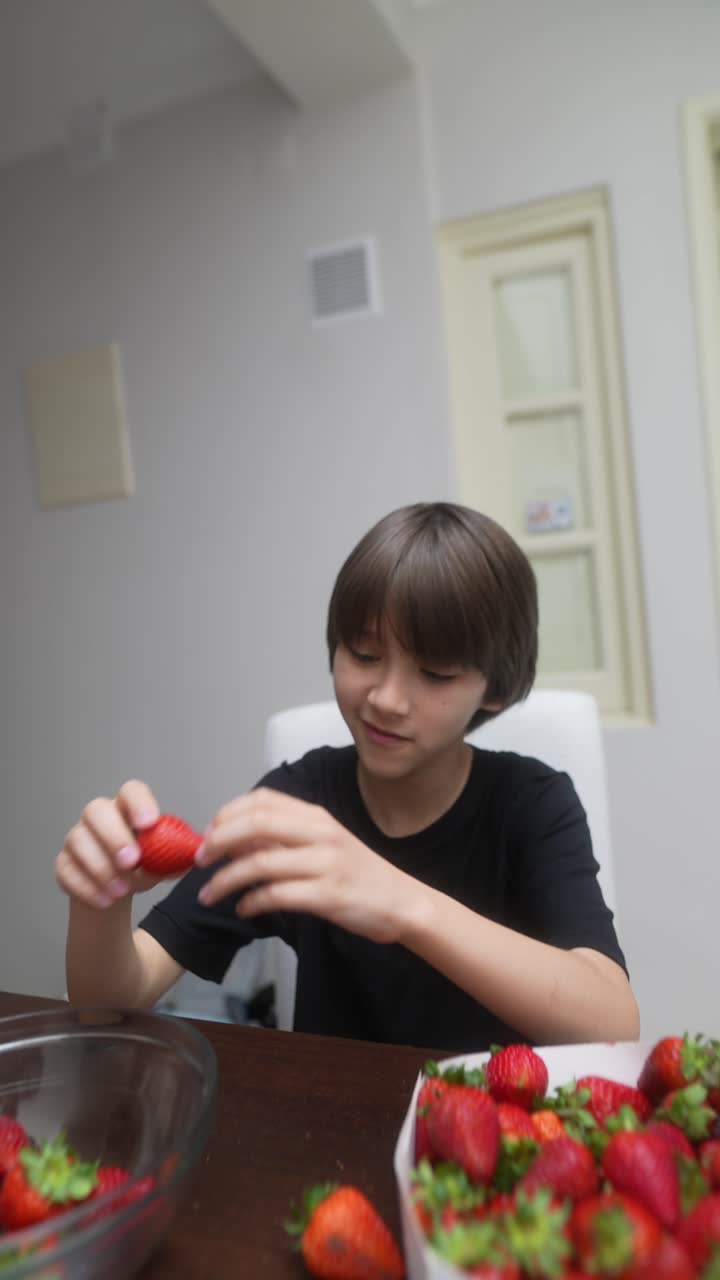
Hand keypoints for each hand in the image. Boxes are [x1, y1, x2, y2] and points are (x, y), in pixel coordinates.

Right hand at [56, 780, 164, 909]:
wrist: (115, 892)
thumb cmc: (141, 867)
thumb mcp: (161, 863)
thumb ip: (174, 858)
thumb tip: (193, 855)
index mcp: (126, 809)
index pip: (130, 791)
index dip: (139, 803)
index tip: (150, 823)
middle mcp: (98, 818)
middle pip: (96, 810)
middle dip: (114, 836)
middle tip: (132, 861)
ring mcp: (77, 839)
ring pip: (78, 841)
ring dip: (101, 867)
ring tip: (122, 891)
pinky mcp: (63, 864)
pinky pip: (67, 871)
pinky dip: (86, 888)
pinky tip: (105, 901)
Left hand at [195, 788, 420, 943]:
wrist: (402, 901)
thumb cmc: (357, 874)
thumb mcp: (323, 844)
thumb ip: (283, 839)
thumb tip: (235, 840)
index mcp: (316, 816)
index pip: (262, 801)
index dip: (227, 814)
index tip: (208, 834)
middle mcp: (320, 833)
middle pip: (256, 824)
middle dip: (218, 842)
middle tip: (199, 861)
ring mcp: (326, 863)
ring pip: (260, 863)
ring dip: (225, 880)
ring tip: (209, 895)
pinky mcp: (329, 895)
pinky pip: (276, 895)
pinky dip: (251, 903)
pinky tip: (243, 909)